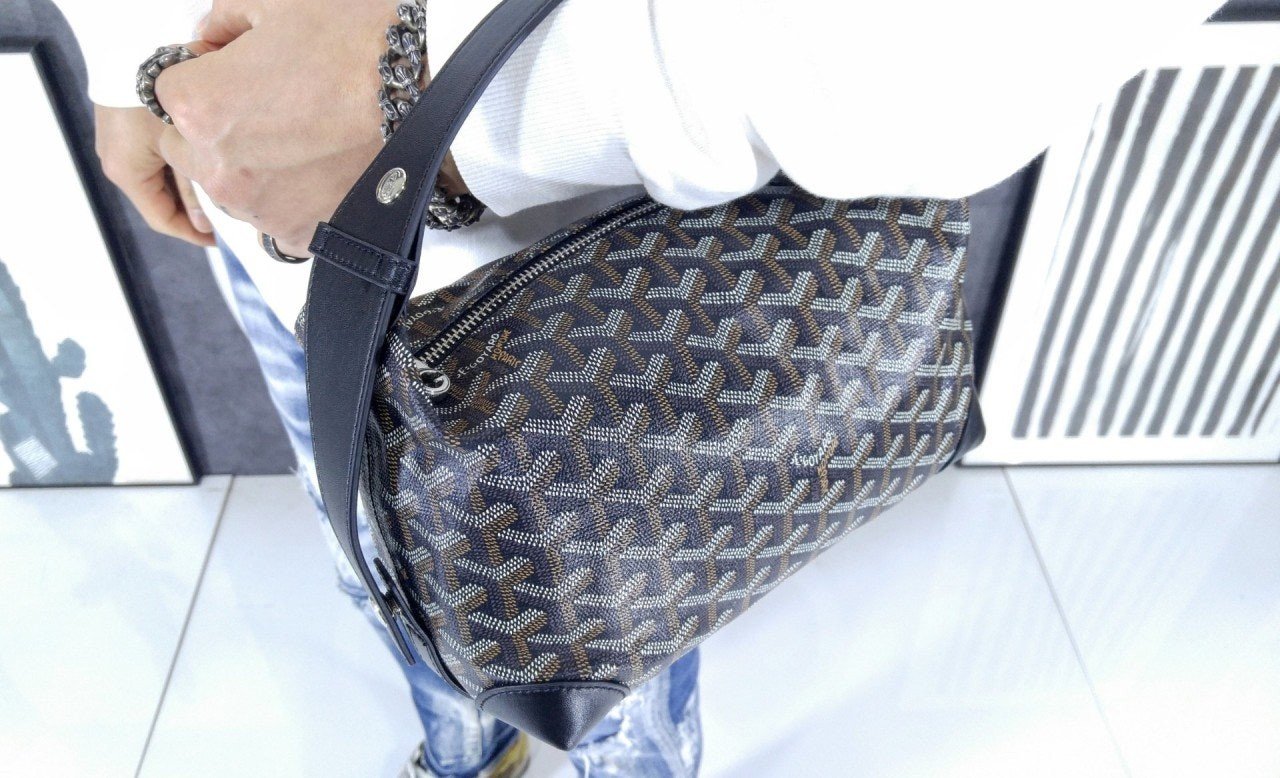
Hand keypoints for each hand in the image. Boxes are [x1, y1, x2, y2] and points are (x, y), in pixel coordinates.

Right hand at [94, 104, 215, 247]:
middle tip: (227, 219)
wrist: (135, 49)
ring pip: (161, 181)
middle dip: (195, 211)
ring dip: (189, 188)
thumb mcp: (182, 147)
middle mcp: (117, 162)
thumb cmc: (159, 98)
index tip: (220, 240)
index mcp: (126, 173)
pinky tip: (205, 164)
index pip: (163, 219)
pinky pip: (156, 159)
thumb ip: (194, 187)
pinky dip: (180, 167)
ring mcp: (120, 145)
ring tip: (222, 193)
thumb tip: (207, 223)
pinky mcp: (127, 128)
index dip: (194, 234)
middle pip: (162, 201)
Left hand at [153, 0, 398, 256]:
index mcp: (196, 105)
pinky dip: (293, 198)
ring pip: (233, 185)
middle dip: (221, 125)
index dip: (204, 74)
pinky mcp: (296, 235)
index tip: (239, 69)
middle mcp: (217, 166)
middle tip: (279, 104)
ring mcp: (257, 208)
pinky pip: (275, 218)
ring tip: (311, 137)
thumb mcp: (277, 2)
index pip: (167, 92)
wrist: (435, 95)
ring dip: (256, 165)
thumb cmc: (361, 45)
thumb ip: (223, 18)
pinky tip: (325, 168)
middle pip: (191, 147)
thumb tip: (210, 38)